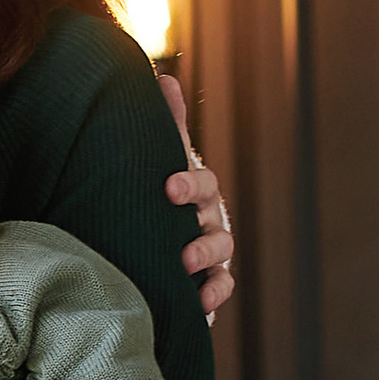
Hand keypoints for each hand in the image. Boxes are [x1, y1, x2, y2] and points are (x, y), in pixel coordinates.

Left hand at [160, 72, 234, 321]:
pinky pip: (222, 286)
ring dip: (207, 258)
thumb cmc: (159, 190)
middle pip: (214, 220)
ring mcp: (212, 248)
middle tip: (181, 243)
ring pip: (221, 251)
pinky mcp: (209, 278)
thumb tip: (163, 76)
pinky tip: (201, 303)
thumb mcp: (161, 157)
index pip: (202, 182)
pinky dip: (215, 294)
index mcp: (196, 188)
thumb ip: (167, 123)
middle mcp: (208, 217)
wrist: (156, 232)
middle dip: (199, 229)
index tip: (168, 187)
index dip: (189, 184)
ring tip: (184, 267)